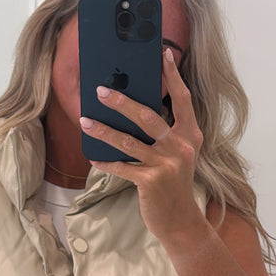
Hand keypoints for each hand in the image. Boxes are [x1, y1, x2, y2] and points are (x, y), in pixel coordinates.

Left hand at [80, 48, 204, 246]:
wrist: (181, 221)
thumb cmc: (174, 183)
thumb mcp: (177, 154)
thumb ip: (164, 133)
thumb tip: (133, 108)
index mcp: (190, 135)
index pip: (182, 99)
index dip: (173, 76)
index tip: (163, 54)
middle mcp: (181, 147)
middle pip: (148, 116)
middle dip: (121, 101)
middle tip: (100, 90)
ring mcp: (167, 165)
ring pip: (128, 141)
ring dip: (103, 130)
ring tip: (85, 121)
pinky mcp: (151, 182)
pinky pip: (121, 167)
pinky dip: (105, 161)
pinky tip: (93, 156)